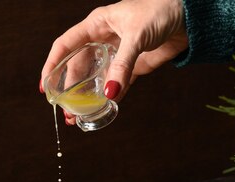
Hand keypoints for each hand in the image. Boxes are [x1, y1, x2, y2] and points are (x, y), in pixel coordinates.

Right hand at [40, 0, 187, 124]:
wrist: (190, 16)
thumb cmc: (160, 12)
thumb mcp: (136, 38)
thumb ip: (122, 66)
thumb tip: (109, 94)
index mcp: (96, 24)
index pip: (65, 46)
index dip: (52, 65)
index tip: (44, 87)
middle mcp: (103, 39)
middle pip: (79, 67)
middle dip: (70, 89)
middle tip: (66, 110)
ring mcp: (118, 53)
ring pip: (97, 78)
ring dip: (88, 97)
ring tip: (80, 116)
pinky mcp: (134, 66)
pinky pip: (118, 83)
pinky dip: (111, 96)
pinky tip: (105, 108)